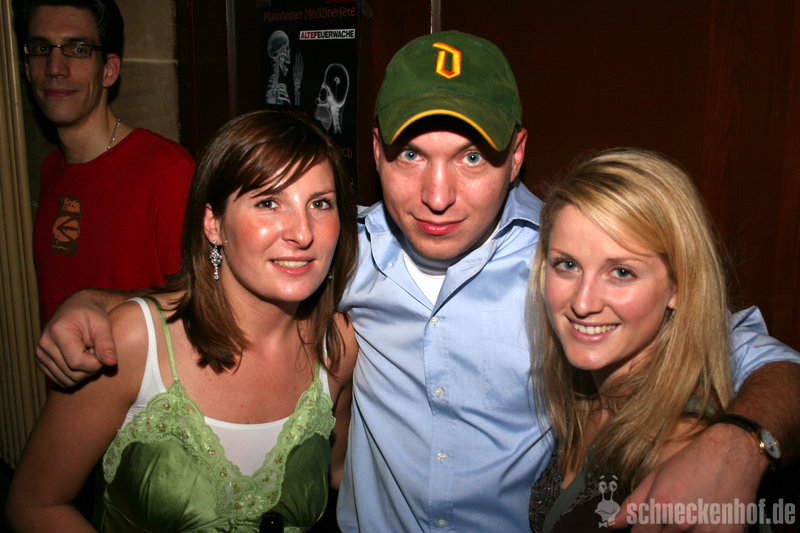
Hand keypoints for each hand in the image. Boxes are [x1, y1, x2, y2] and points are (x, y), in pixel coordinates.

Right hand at [36, 291, 118, 386]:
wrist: (76, 309)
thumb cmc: (91, 315)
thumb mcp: (102, 325)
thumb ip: (107, 344)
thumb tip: (111, 363)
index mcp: (58, 331)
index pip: (77, 362)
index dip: (95, 363)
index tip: (101, 351)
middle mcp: (44, 344)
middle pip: (72, 374)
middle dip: (90, 367)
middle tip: (95, 351)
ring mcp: (40, 354)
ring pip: (67, 380)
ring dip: (83, 372)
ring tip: (87, 354)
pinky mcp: (41, 362)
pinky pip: (61, 380)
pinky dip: (74, 375)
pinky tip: (79, 359)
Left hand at [614, 423, 766, 531]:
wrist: (732, 452)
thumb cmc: (692, 462)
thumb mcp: (656, 477)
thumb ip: (632, 504)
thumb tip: (612, 525)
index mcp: (660, 506)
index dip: (642, 532)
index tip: (648, 528)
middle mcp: (681, 521)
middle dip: (665, 531)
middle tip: (676, 514)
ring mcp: (707, 531)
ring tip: (692, 515)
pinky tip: (707, 520)